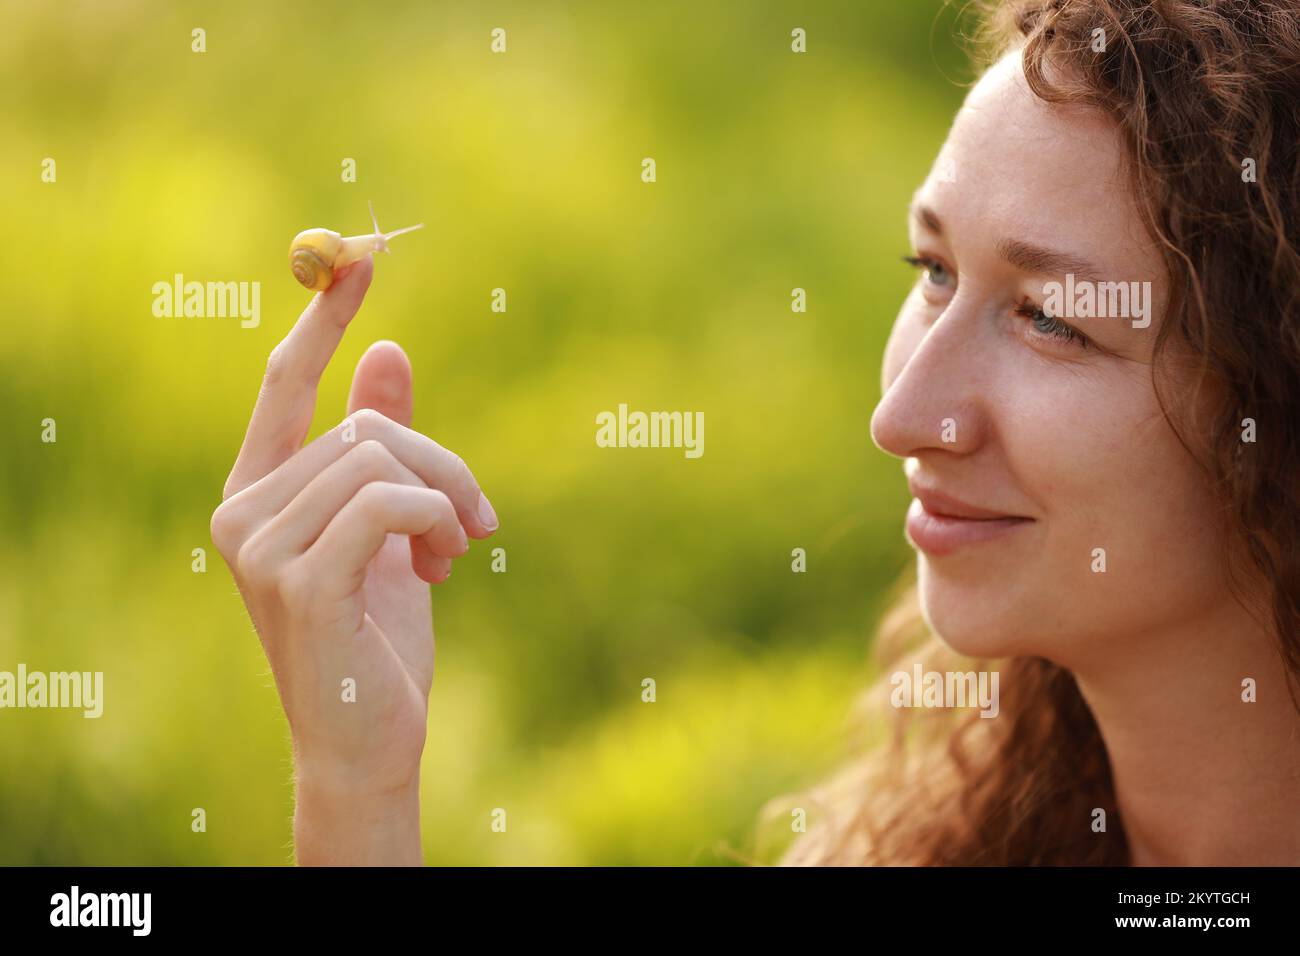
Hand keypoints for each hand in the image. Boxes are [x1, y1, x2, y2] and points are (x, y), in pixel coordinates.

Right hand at [208, 257, 497, 863]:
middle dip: (443, 465)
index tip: (361, 262)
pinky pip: (387, 501)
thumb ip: (382, 446)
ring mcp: (260, 548)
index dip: (325, 323)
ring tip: (456, 554)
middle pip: (365, 427)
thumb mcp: (390, 529)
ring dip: (447, 498)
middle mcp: (242, 512)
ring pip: (382, 458)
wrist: (369, 738)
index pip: (283, 385)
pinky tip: (445, 566)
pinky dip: (435, 520)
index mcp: (257, 493)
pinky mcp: (299, 582)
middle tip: (476, 523)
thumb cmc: (377, 635)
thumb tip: (389, 349)